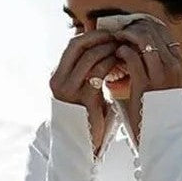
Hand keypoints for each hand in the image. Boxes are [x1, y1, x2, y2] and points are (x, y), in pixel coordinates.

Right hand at [50, 30, 117, 151]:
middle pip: (78, 45)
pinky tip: (124, 63)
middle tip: (117, 35)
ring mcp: (69, 90)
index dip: (91, 35)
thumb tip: (103, 50)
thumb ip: (87, 74)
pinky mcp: (84, 99)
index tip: (108, 33)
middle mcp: (59, 82)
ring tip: (123, 48)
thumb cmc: (87, 120)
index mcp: (57, 78)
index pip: (72, 45)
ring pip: (90, 56)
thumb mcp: (83, 93)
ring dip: (109, 48)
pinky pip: (100, 72)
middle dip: (99, 37)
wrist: (83, 147)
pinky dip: (113, 63)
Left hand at [113, 19, 181, 142]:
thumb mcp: (162, 87)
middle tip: (118, 31)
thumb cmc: (156, 114)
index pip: (163, 30)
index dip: (144, 24)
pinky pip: (131, 57)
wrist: (160, 138)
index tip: (130, 25)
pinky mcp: (145, 84)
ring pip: (143, 39)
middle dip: (133, 27)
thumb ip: (154, 67)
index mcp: (178, 64)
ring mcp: (161, 74)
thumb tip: (138, 50)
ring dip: (125, 37)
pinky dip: (120, 52)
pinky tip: (114, 56)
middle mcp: (173, 66)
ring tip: (114, 41)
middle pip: (153, 30)